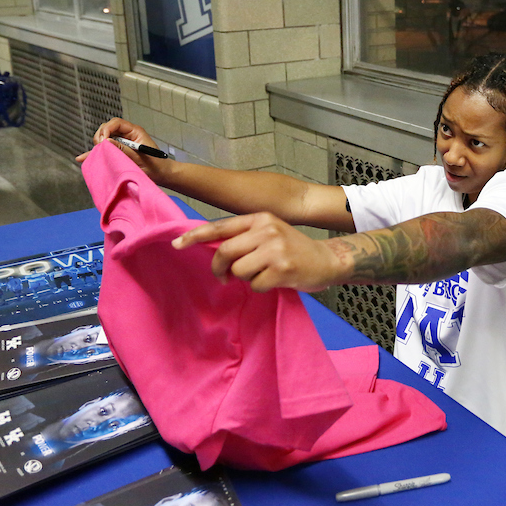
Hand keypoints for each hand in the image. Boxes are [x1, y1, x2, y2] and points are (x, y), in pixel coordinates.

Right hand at [76, 117, 170, 179]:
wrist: (161, 175)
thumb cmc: (155, 165)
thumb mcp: (138, 157)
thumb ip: (122, 149)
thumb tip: (105, 142)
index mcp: (134, 132)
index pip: (116, 123)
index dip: (107, 129)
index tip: (103, 141)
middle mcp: (126, 135)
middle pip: (107, 129)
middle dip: (100, 137)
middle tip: (99, 149)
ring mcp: (121, 144)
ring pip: (104, 139)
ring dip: (97, 146)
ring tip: (93, 155)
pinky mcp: (118, 153)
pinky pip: (105, 151)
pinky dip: (95, 154)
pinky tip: (82, 158)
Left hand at [172, 212, 349, 291]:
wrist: (328, 260)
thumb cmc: (294, 249)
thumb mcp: (270, 234)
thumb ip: (245, 238)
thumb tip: (212, 250)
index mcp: (261, 218)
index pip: (221, 226)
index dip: (196, 236)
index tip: (177, 244)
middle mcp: (267, 229)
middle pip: (225, 251)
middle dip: (219, 268)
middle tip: (223, 278)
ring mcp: (276, 248)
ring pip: (239, 270)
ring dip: (245, 279)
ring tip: (261, 275)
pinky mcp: (283, 268)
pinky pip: (256, 284)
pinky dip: (261, 287)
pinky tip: (276, 281)